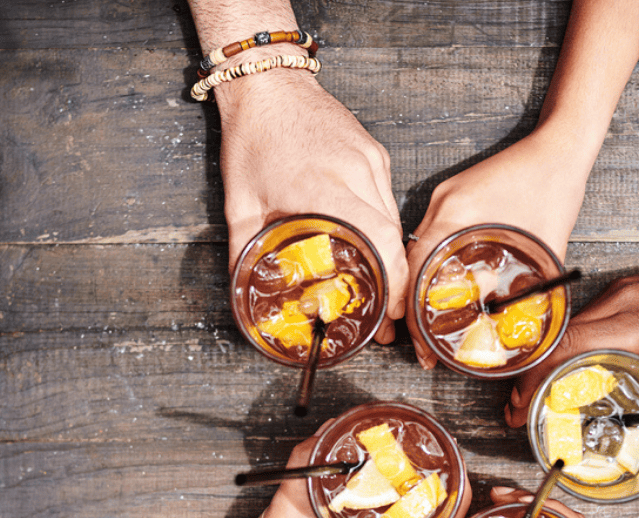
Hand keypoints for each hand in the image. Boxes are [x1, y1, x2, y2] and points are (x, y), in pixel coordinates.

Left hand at [216, 71, 406, 342]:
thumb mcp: (240, 203)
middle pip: (395, 237)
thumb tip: (243, 290)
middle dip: (398, 279)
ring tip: (384, 284)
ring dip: (393, 254)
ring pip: (396, 219)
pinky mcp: (375, 153)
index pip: (380, 241)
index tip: (393, 311)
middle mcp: (355, 172)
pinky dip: (384, 225)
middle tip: (389, 314)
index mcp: (322, 187)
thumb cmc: (253, 139)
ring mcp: (370, 160)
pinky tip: (373, 242)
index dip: (394, 280)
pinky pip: (388, 199)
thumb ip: (245, 251)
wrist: (268, 84)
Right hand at [226, 421, 473, 517]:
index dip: (457, 497)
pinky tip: (384, 487)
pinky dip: (395, 509)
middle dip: (442, 490)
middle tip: (440, 457)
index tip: (460, 468)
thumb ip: (310, 463)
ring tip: (419, 465)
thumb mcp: (289, 504)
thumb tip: (329, 432)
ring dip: (419, 499)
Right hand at [406, 131, 590, 367]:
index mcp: (456, 213)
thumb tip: (521, 321)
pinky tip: (443, 288)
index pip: (414, 269)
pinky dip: (432, 265)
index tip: (421, 342)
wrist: (560, 146)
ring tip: (430, 322)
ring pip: (418, 251)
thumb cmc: (554, 187)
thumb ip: (534, 286)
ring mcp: (444, 197)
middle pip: (409, 264)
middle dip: (411, 307)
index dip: (412, 311)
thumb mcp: (546, 246)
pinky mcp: (453, 196)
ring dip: (418, 286)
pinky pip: (432, 236)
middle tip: (424, 344)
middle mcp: (442, 203)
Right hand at [505, 258, 638, 433]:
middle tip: (520, 406)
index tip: (521, 404)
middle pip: (556, 338)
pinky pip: (586, 316)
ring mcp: (621, 289)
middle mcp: (622, 302)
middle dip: (531, 375)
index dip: (535, 379)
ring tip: (540, 390)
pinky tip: (571, 364)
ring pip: (568, 326)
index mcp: (637, 328)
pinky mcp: (624, 286)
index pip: (567, 348)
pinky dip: (571, 342)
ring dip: (549, 358)